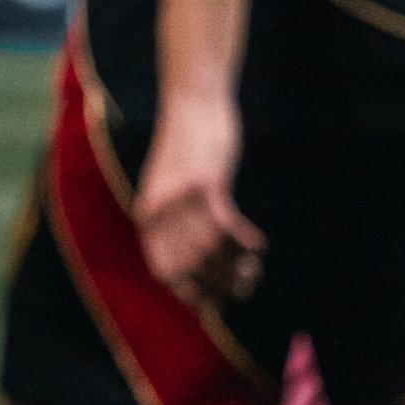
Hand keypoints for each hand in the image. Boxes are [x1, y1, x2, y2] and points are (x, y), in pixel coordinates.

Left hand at [136, 93, 265, 307]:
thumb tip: (188, 262)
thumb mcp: (168, 186)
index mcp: (147, 215)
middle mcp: (158, 212)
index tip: (215, 303)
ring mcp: (180, 198)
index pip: (164, 272)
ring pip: (211, 252)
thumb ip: (172, 220)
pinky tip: (257, 246)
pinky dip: (244, 243)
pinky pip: (227, 228)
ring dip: (237, 268)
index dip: (190, 294)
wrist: (190, 102)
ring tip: (253, 270)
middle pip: (191, 269)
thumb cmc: (183, 147)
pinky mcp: (204, 182)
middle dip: (220, 286)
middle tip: (245, 286)